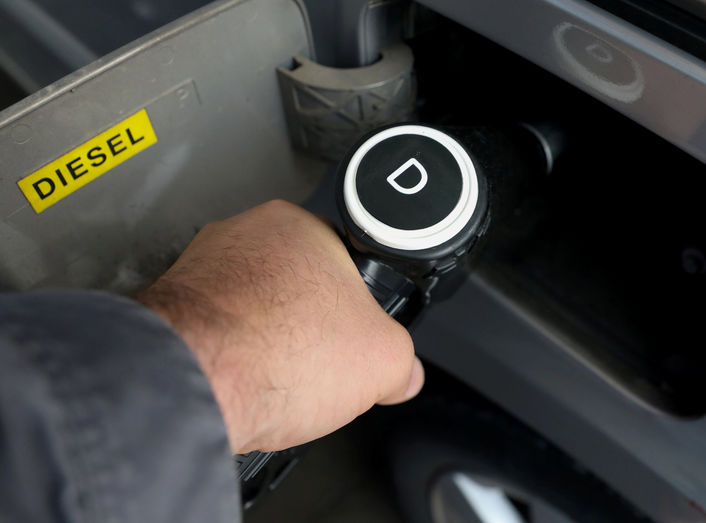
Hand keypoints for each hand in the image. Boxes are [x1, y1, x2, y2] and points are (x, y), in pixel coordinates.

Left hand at [137, 200, 423, 452]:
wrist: (191, 386)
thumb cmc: (271, 353)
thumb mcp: (384, 361)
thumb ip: (402, 360)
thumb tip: (401, 372)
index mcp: (301, 226)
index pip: (343, 264)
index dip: (355, 311)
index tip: (351, 339)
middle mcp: (245, 234)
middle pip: (294, 285)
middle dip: (307, 325)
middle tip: (313, 362)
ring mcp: (200, 266)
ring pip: (250, 306)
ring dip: (263, 338)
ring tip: (271, 375)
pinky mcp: (166, 303)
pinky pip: (212, 328)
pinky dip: (226, 352)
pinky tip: (238, 379)